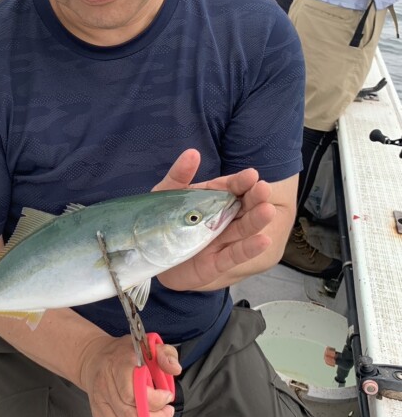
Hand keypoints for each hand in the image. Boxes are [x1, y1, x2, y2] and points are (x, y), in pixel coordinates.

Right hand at [78, 334, 181, 416]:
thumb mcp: (146, 344)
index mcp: (118, 368)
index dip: (154, 401)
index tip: (167, 397)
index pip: (132, 394)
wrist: (93, 358)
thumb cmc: (124, 353)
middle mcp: (106, 390)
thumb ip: (164, 353)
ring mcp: (100, 408)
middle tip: (169, 416)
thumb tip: (175, 369)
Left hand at [153, 149, 275, 290]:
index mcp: (212, 199)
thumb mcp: (165, 195)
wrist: (149, 256)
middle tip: (264, 189)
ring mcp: (221, 240)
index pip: (230, 188)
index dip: (241, 182)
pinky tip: (263, 240)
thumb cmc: (160, 221)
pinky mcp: (216, 263)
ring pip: (242, 230)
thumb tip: (193, 153)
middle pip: (242, 207)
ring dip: (256, 221)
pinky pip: (234, 256)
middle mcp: (221, 218)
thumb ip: (179, 176)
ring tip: (268, 211)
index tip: (252, 175)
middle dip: (254, 198)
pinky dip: (248, 249)